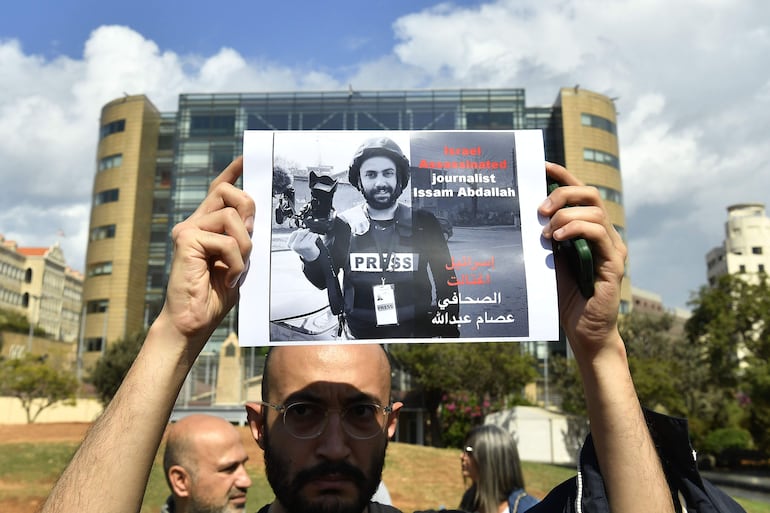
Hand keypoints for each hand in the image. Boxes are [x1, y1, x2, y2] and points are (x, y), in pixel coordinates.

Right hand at [161, 156, 254, 349]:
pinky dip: (235, 262)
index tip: (246, 159)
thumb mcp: (237, 262)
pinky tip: (227, 277)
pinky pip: (225, 240)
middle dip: (248, 209)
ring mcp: (188, 230)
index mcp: (207, 228)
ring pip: (232, 217)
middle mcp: (195, 224)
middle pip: (227, 192)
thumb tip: (253, 218)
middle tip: (249, 239)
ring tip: (236, 270)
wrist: (193, 322)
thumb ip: (242, 238)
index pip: (218, 192)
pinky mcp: (186, 241)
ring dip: (244, 247)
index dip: (232, 173)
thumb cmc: (213, 296)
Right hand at [288, 228, 320, 260]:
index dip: (300, 231)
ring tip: (310, 240)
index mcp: (290, 244)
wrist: (311, 257)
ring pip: (308, 233)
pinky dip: (316, 236)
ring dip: (311, 235)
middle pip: (301, 232)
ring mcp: (302, 246)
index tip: (303, 234)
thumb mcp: (297, 243)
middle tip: (308, 234)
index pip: (294, 233)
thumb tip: (300, 229)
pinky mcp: (309, 246)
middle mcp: (295, 246)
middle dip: (306, 231)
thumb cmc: (304, 248)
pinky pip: (314, 235)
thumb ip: (297, 235)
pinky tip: (314, 240)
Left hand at [538, 162, 626, 359]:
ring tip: (546, 233)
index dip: (562, 175)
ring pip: (595, 211)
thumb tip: (524, 213)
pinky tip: (557, 240)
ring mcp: (612, 247)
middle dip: (562, 193)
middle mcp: (604, 234)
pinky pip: (599, 233)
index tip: (541, 166)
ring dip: (566, 216)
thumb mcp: (548, 261)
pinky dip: (577, 230)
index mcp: (587, 230)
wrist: (582, 332)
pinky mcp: (614, 263)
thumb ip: (544, 237)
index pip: (579, 193)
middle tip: (538, 210)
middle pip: (590, 194)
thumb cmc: (563, 298)